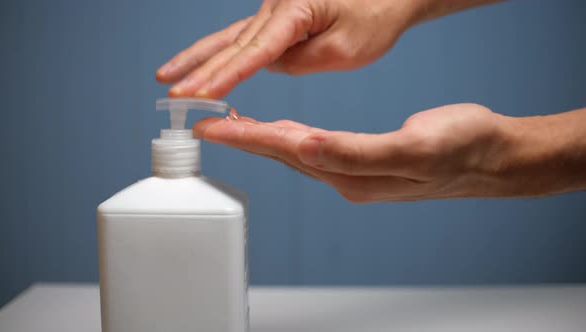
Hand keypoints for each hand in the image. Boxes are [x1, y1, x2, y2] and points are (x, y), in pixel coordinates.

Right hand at [156, 0, 418, 97]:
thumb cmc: (378, 11)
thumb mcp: (347, 48)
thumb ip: (302, 62)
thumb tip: (272, 65)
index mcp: (295, 8)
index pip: (254, 51)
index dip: (225, 76)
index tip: (199, 95)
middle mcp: (278, 4)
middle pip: (234, 43)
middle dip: (201, 70)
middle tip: (172, 93)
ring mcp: (276, 9)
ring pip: (231, 38)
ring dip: (200, 59)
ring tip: (168, 75)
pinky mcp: (280, 17)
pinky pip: (245, 38)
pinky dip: (222, 53)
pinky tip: (200, 64)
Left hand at [194, 103, 520, 201]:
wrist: (492, 157)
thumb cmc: (461, 148)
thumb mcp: (415, 145)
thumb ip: (359, 151)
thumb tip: (308, 146)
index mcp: (354, 173)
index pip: (289, 150)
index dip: (248, 136)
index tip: (211, 126)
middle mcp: (348, 176)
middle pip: (284, 155)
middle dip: (243, 139)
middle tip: (207, 123)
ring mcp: (355, 172)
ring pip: (297, 153)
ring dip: (263, 138)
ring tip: (234, 124)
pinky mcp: (364, 161)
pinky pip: (315, 149)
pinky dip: (290, 137)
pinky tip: (283, 131)